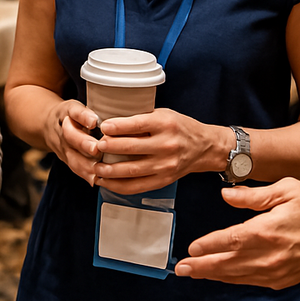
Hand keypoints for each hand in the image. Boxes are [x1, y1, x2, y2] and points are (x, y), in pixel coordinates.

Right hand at [45, 99, 100, 185]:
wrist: (47, 125)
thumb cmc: (73, 114)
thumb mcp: (81, 105)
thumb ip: (93, 112)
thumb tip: (115, 119)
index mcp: (68, 111)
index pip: (74, 112)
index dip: (83, 117)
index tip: (93, 122)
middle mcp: (62, 128)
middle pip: (71, 136)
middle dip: (83, 143)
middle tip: (96, 149)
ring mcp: (62, 145)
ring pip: (71, 155)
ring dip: (85, 164)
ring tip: (99, 170)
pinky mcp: (65, 158)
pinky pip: (74, 167)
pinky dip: (85, 175)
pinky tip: (96, 180)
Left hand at [92, 109, 221, 193]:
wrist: (204, 147)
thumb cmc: (180, 127)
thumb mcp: (163, 114)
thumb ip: (141, 118)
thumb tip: (110, 122)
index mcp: (165, 124)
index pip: (136, 125)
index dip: (116, 126)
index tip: (102, 126)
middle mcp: (166, 145)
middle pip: (131, 148)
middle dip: (109, 147)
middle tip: (95, 146)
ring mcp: (165, 166)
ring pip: (132, 170)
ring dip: (110, 170)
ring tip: (96, 166)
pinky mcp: (163, 181)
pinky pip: (137, 186)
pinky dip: (118, 185)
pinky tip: (106, 181)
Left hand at [174, 178, 299, 289]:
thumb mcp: (287, 190)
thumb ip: (253, 195)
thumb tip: (226, 194)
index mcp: (267, 231)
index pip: (230, 240)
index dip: (208, 245)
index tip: (191, 248)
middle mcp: (268, 255)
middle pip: (227, 263)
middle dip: (201, 266)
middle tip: (181, 268)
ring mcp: (274, 271)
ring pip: (236, 276)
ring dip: (212, 274)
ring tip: (193, 273)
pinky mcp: (279, 280)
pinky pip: (248, 281)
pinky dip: (231, 279)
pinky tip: (220, 275)